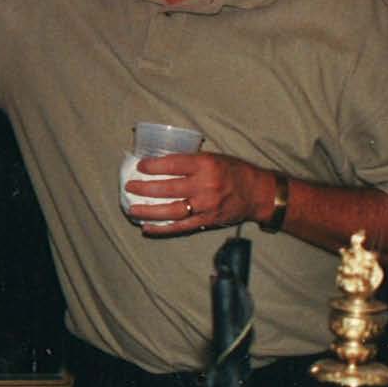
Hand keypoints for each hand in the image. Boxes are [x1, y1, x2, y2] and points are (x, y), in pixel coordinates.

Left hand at [126, 152, 272, 235]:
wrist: (257, 193)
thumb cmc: (233, 171)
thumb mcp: (213, 157)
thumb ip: (189, 161)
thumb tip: (158, 162)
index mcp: (206, 165)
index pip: (174, 164)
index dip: (154, 166)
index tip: (140, 166)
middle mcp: (205, 186)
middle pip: (168, 188)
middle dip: (145, 188)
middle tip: (129, 186)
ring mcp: (206, 206)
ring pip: (171, 210)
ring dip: (149, 211)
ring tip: (132, 209)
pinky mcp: (207, 221)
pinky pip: (181, 227)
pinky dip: (162, 228)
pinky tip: (147, 227)